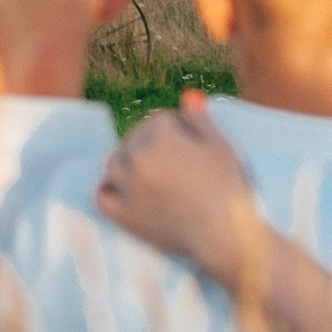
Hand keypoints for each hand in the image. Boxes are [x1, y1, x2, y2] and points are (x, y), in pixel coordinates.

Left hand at [95, 90, 260, 278]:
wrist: (225, 234)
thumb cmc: (229, 187)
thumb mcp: (221, 145)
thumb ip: (201, 119)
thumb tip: (187, 97)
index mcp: (161, 138)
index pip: (158, 121)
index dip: (175, 130)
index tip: (187, 144)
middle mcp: (138, 158)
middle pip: (133, 138)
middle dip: (149, 143)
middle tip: (171, 161)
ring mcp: (127, 188)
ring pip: (114, 163)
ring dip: (127, 162)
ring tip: (147, 172)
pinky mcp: (124, 215)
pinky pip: (102, 195)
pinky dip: (108, 189)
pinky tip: (121, 188)